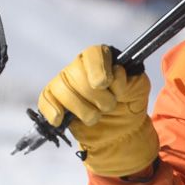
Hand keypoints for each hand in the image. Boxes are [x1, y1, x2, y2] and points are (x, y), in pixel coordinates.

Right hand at [36, 45, 158, 177]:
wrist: (120, 128)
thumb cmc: (128, 104)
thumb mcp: (139, 90)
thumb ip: (131, 80)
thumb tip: (117, 72)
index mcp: (101, 58)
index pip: (93, 55)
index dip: (97, 70)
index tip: (103, 84)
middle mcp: (80, 66)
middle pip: (76, 74)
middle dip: (95, 97)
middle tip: (109, 106)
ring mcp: (65, 82)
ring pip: (62, 89)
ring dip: (82, 109)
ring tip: (95, 117)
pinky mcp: (55, 100)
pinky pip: (45, 100)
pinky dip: (52, 111)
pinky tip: (60, 120)